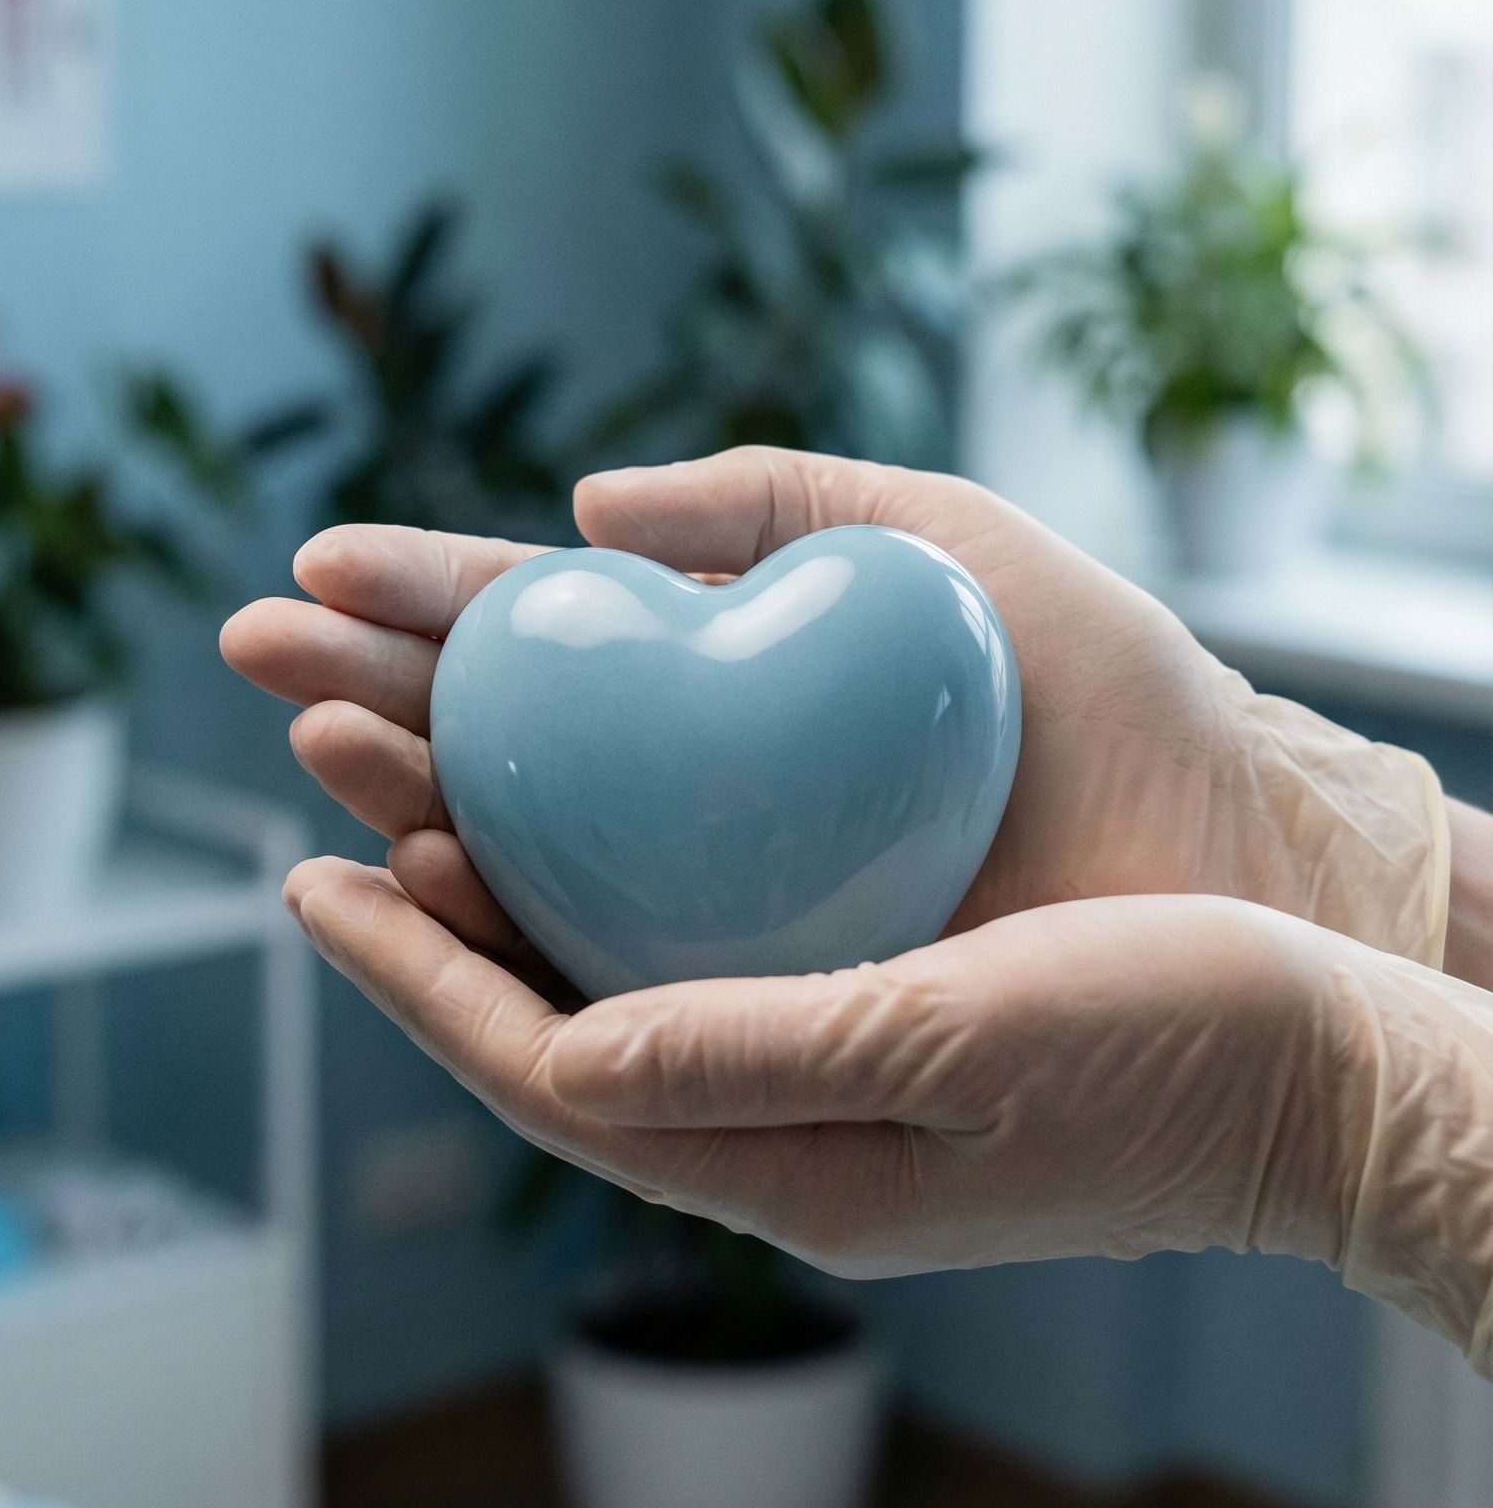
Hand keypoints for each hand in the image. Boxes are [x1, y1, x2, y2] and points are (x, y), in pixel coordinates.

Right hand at [222, 446, 1446, 966]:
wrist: (1247, 857)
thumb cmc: (1119, 699)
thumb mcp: (951, 543)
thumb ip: (785, 497)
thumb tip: (591, 515)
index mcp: (740, 687)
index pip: (553, 634)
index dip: (431, 598)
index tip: (314, 567)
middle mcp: (708, 806)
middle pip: (504, 743)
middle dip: (371, 694)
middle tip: (259, 656)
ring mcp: (728, 912)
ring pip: (523, 860)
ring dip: (402, 803)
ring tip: (324, 756)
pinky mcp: (766, 1010)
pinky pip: (604, 975)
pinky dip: (499, 934)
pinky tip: (424, 879)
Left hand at [283, 858, 1492, 1360]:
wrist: (1328, 1085)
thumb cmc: (1174, 1049)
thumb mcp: (954, 1043)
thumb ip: (754, 1052)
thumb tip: (557, 1049)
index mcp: (798, 1174)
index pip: (546, 1079)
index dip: (415, 985)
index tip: (310, 878)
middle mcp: (796, 1157)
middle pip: (557, 1049)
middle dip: (431, 944)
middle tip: (326, 819)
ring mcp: (842, 1116)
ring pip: (625, 1016)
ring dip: (516, 924)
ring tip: (421, 815)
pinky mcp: (892, 1057)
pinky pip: (710, 989)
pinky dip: (625, 919)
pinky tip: (606, 852)